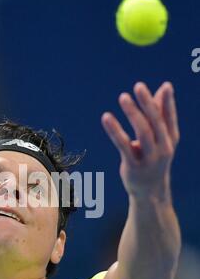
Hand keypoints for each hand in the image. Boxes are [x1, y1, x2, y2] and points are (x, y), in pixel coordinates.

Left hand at [101, 82, 179, 200]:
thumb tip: (164, 87)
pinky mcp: (133, 166)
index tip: (165, 86)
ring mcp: (149, 158)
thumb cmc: (154, 159)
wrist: (150, 192)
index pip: (170, 118)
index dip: (168, 102)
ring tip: (123, 97)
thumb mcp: (160, 138)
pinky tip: (106, 117)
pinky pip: (123, 145)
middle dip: (148, 103)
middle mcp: (163, 148)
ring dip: (133, 113)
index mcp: (170, 139)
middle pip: (156, 123)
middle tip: (139, 86)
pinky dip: (115, 130)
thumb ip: (161, 114)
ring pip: (143, 132)